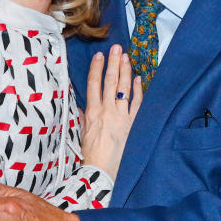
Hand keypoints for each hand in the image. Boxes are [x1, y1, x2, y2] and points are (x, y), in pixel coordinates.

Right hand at [80, 44, 141, 178]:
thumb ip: (83, 118)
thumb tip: (82, 108)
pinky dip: (138, 91)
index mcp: (92, 112)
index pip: (94, 84)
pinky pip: (137, 104)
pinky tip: (139, 79)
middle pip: (110, 81)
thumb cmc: (90, 155)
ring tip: (126, 57)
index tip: (99, 55)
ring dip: (125, 71)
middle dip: (113, 63)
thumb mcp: (81, 134)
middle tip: (116, 48)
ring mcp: (121, 117)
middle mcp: (107, 111)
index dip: (97, 68)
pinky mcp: (132, 124)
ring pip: (124, 89)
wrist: (102, 172)